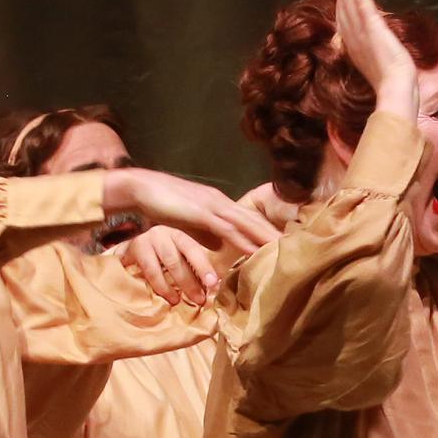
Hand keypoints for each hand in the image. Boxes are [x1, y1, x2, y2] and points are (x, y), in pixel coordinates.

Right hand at [106, 166, 275, 259]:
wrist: (140, 187)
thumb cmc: (161, 204)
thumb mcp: (188, 222)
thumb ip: (204, 233)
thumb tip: (219, 247)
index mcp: (218, 203)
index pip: (248, 218)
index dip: (266, 231)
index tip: (283, 243)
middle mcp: (221, 202)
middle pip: (254, 220)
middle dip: (274, 234)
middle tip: (297, 248)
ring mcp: (213, 205)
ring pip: (246, 223)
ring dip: (265, 238)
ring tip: (284, 251)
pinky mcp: (202, 212)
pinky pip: (228, 229)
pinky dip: (243, 241)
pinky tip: (255, 250)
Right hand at [114, 222, 225, 305]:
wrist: (127, 251)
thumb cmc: (156, 257)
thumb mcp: (174, 256)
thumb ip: (189, 267)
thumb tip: (211, 287)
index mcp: (178, 235)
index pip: (194, 250)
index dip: (204, 266)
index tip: (213, 283)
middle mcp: (163, 234)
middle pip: (179, 259)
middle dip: (190, 281)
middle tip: (200, 299)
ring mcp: (147, 240)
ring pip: (166, 264)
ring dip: (173, 286)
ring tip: (178, 301)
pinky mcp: (134, 249)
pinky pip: (149, 270)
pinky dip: (159, 285)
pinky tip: (165, 296)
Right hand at [331, 0, 418, 114]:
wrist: (395, 88)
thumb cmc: (392, 85)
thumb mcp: (380, 70)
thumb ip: (374, 60)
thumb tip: (376, 54)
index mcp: (355, 49)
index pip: (345, 24)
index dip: (342, 8)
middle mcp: (354, 38)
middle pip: (343, 10)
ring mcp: (361, 31)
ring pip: (349, 3)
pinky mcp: (371, 25)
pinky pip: (363, 1)